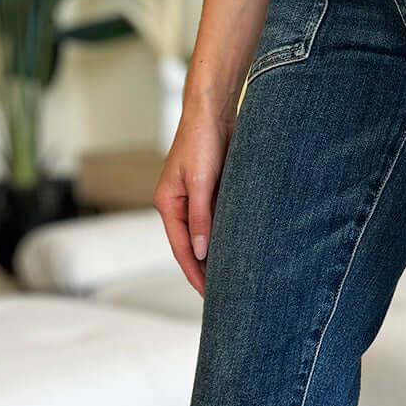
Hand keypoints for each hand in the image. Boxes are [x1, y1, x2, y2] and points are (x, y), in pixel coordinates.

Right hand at [153, 98, 234, 296]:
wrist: (213, 110)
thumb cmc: (202, 141)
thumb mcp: (200, 182)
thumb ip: (201, 218)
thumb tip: (200, 252)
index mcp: (168, 203)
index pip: (181, 248)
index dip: (195, 273)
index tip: (209, 296)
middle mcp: (178, 204)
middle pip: (190, 246)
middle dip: (204, 271)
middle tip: (223, 296)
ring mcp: (193, 198)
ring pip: (204, 235)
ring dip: (215, 255)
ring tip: (232, 279)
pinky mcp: (209, 191)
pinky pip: (216, 221)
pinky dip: (224, 236)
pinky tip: (238, 249)